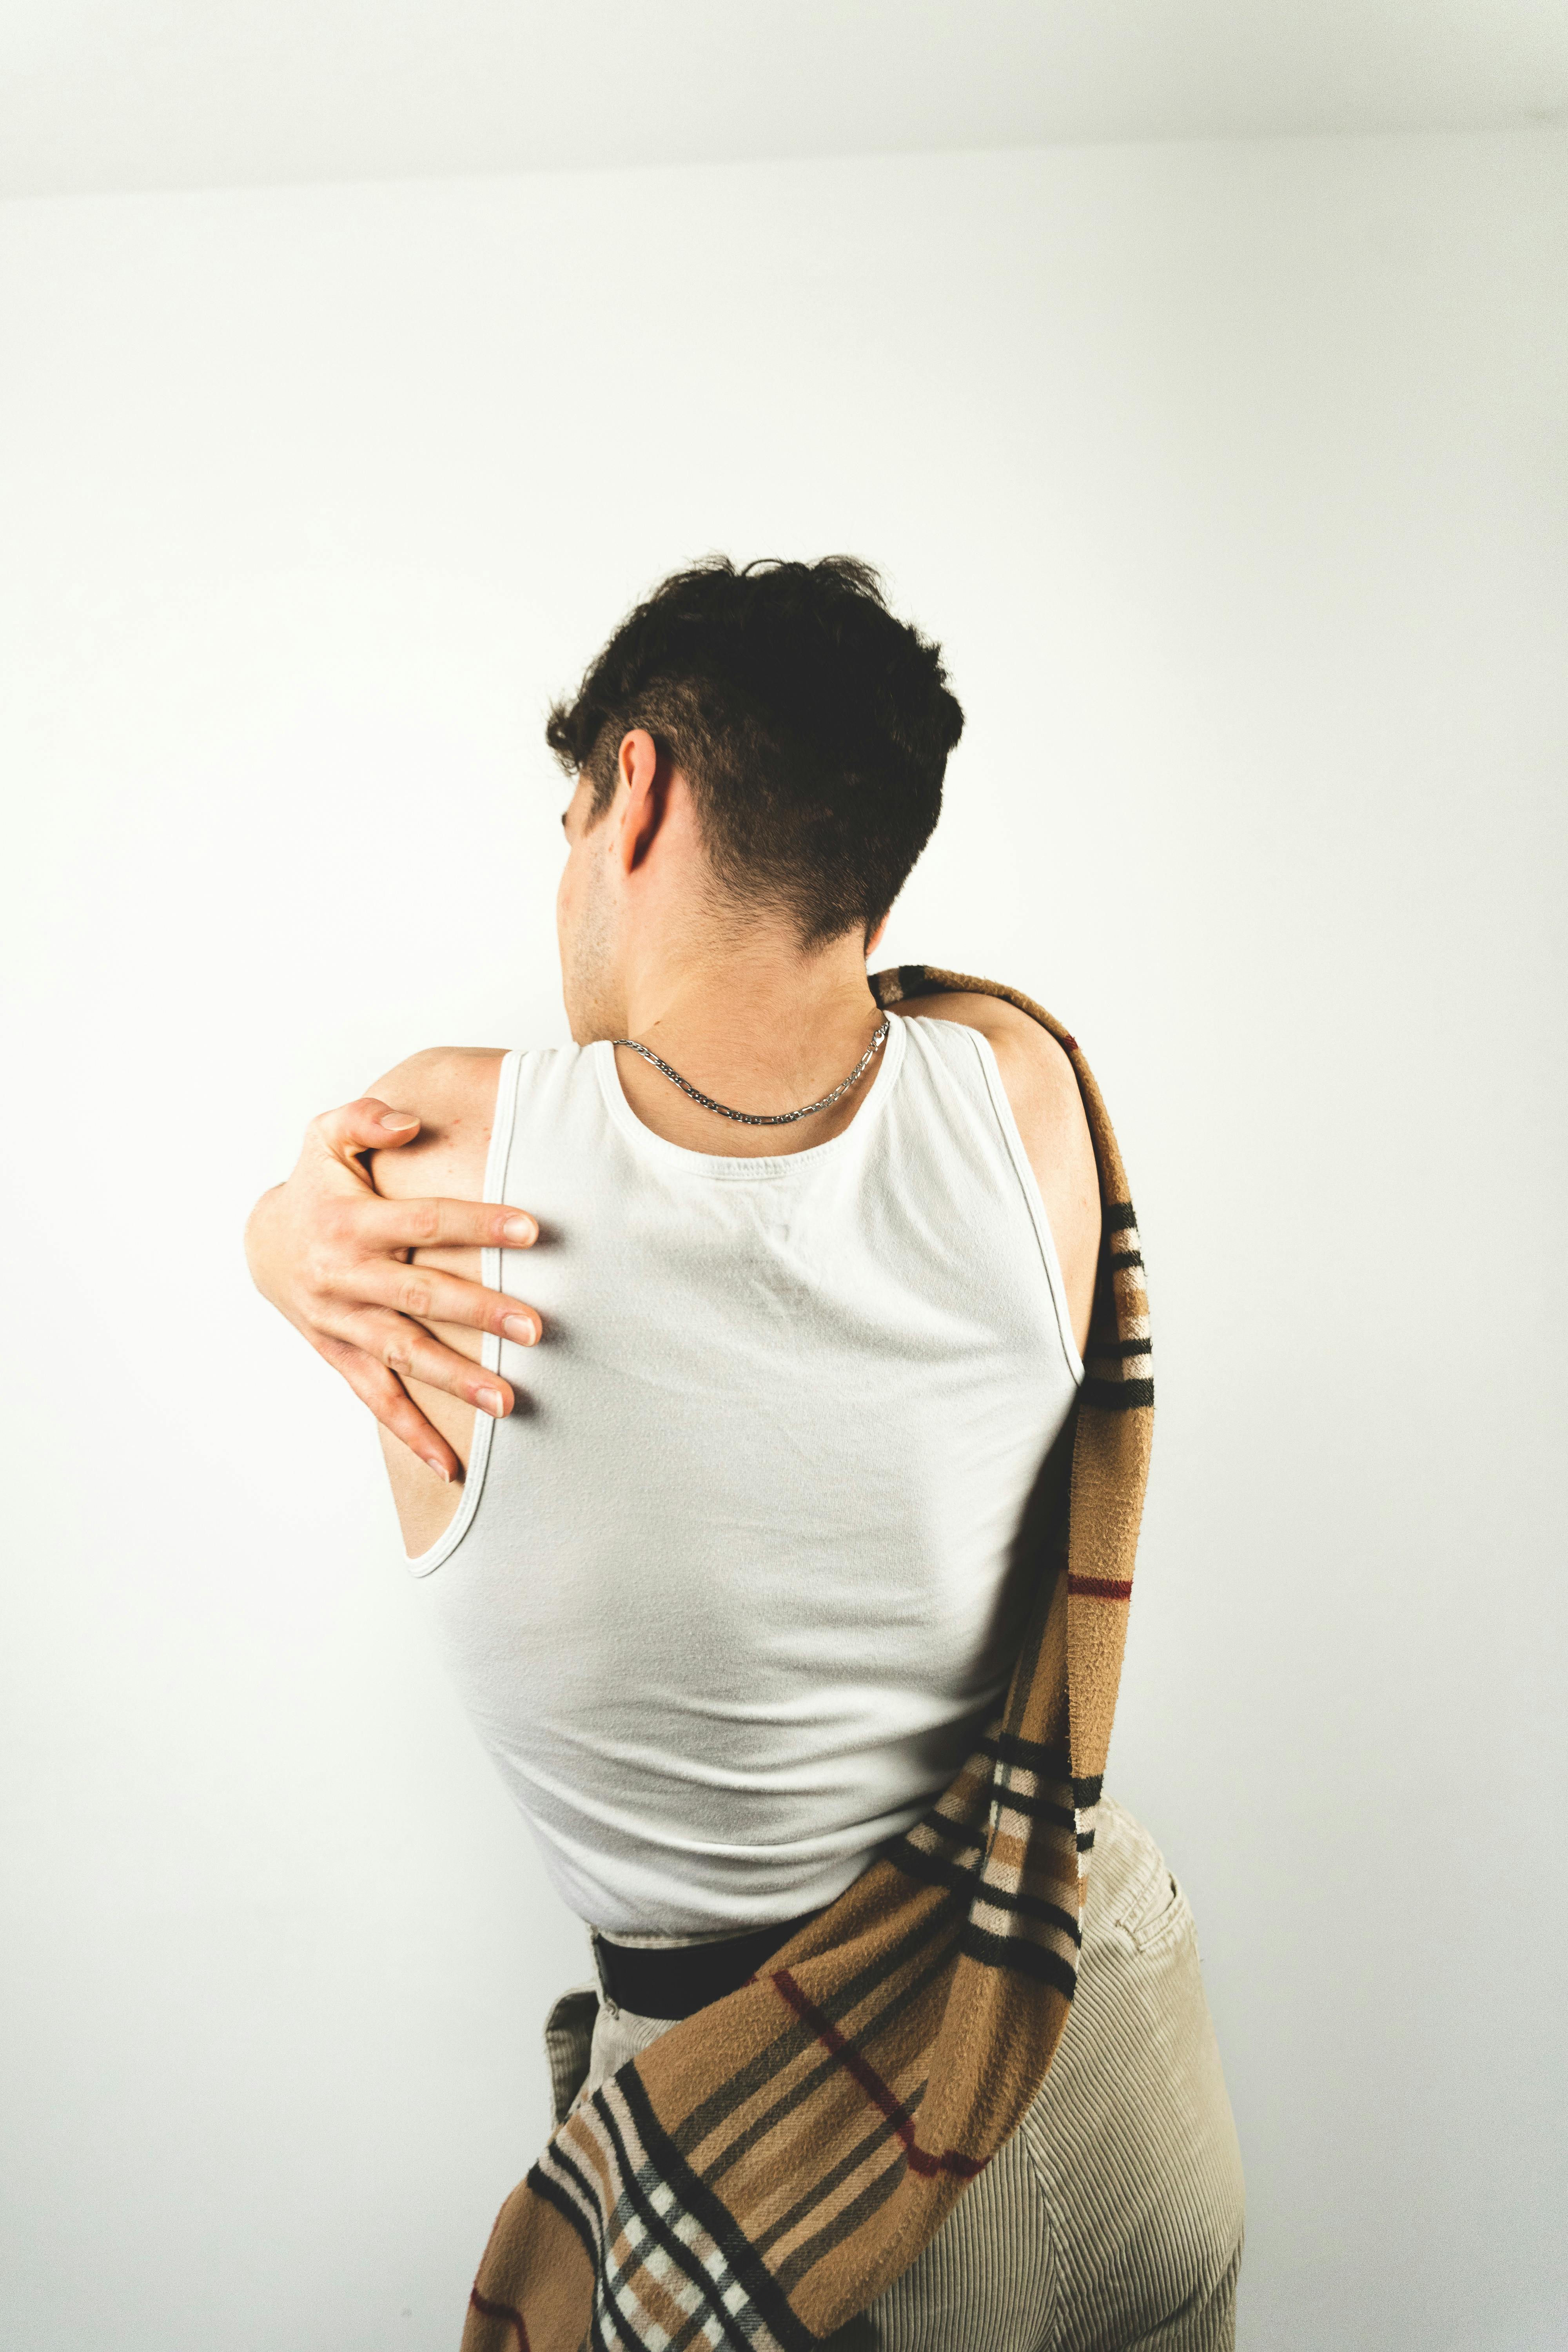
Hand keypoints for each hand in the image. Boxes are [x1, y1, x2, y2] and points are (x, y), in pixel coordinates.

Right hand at [244, 1095, 540, 1480]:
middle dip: (479, 1313)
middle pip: (421, 1296)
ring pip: (404, 1355)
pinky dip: (411, 1433)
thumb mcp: (324, 1135)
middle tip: (536, 1327)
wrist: (263, 1243)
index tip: (531, 1231)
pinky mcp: (340, 1355)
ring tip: (509, 1401)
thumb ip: (365, 1118)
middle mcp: (344, 1276)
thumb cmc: (316, 1184)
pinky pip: (377, 1399)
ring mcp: (342, 1322)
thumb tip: (410, 1122)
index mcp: (349, 1221)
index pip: (424, 1222)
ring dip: (455, 1381)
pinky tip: (451, 1465)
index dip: (477, 1224)